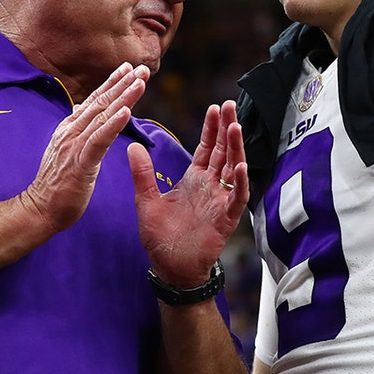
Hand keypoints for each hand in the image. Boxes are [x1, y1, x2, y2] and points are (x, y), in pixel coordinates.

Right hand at [20, 62, 147, 233]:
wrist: (40, 209)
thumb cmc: (56, 184)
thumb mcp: (65, 150)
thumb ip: (75, 128)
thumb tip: (81, 108)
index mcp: (69, 129)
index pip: (94, 101)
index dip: (111, 83)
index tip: (128, 68)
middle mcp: (71, 132)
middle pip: (101, 103)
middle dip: (122, 83)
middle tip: (141, 68)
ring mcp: (74, 146)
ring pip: (102, 116)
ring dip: (123, 97)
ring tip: (140, 82)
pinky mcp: (80, 163)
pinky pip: (99, 140)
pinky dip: (113, 124)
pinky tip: (127, 112)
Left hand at [129, 100, 248, 286]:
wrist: (170, 269)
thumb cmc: (160, 238)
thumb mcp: (145, 201)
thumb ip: (142, 174)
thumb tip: (132, 146)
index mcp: (194, 180)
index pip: (206, 148)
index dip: (211, 128)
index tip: (214, 107)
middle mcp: (211, 187)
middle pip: (222, 152)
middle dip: (226, 128)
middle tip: (229, 105)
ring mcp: (220, 201)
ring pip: (233, 168)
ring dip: (235, 148)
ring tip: (235, 126)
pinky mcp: (226, 219)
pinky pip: (237, 197)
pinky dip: (240, 182)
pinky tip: (241, 166)